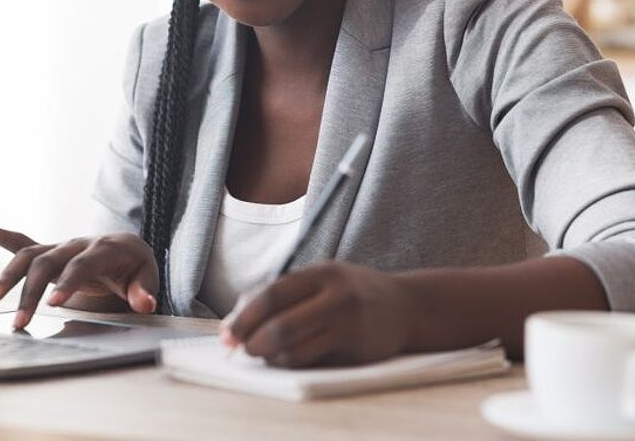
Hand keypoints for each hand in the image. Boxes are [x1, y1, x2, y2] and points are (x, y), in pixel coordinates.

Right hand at [0, 219, 158, 329]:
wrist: (127, 247)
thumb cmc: (135, 266)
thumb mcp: (147, 277)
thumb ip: (145, 290)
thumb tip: (146, 303)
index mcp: (103, 249)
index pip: (81, 266)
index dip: (68, 282)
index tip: (53, 304)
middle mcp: (76, 244)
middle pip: (48, 263)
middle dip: (31, 292)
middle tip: (21, 321)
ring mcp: (60, 246)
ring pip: (29, 256)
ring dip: (9, 276)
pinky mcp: (48, 252)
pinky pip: (22, 242)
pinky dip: (2, 235)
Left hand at [220, 261, 413, 367]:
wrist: (407, 306)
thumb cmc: (352, 293)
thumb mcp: (322, 280)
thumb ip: (285, 293)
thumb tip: (237, 317)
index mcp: (321, 272)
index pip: (272, 293)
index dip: (244, 316)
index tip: (227, 333)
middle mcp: (335, 295)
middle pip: (280, 324)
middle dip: (251, 340)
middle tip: (239, 348)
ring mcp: (347, 323)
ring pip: (293, 348)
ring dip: (269, 356)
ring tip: (263, 353)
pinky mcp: (355, 349)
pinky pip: (311, 360)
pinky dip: (290, 363)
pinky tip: (285, 358)